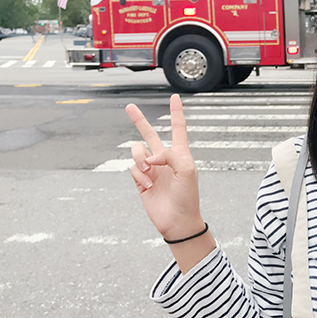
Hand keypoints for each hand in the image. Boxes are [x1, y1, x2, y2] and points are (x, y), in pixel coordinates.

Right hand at [125, 94, 202, 239]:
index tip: (175, 97)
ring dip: (140, 159)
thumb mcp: (186, 170)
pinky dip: (138, 175)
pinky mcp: (141, 181)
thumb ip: (168, 155)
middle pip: (149, 134)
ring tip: (148, 171)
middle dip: (139, 120)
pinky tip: (148, 185)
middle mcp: (164, 159)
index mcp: (180, 153)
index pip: (178, 128)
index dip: (176, 112)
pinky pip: (132, 169)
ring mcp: (151, 169)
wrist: (177, 220)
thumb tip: (149, 157)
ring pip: (137, 151)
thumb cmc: (187, 196)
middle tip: (129, 107)